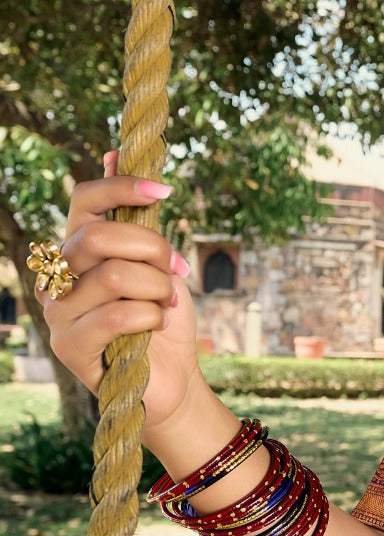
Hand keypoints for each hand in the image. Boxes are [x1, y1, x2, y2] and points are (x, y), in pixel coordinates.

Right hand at [40, 153, 204, 431]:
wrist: (172, 382)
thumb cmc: (162, 321)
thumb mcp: (157, 262)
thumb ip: (135, 217)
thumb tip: (115, 153)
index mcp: (76, 249)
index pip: (85, 200)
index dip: (123, 188)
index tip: (165, 191)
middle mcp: (57, 276)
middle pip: (100, 236)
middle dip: (152, 248)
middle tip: (175, 267)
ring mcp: (57, 312)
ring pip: (115, 275)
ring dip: (157, 288)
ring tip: (168, 304)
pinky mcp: (69, 347)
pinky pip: (116, 314)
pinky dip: (150, 317)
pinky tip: (157, 325)